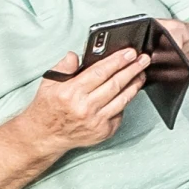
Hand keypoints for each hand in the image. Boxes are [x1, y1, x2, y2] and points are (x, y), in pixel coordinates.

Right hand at [22, 46, 147, 150]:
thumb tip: (76, 55)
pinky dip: (125, 102)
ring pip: (122, 99)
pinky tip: (129, 91)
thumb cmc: (48, 108)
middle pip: (116, 84)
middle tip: (143, 59)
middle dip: (132, 69)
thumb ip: (63, 67)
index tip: (130, 53)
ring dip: (135, 84)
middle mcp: (85, 107)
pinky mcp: (103, 132)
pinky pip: (120, 113)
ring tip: (141, 73)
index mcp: (71, 92)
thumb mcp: (49, 83)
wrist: (45, 136)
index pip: (100, 72)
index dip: (118, 61)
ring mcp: (96, 121)